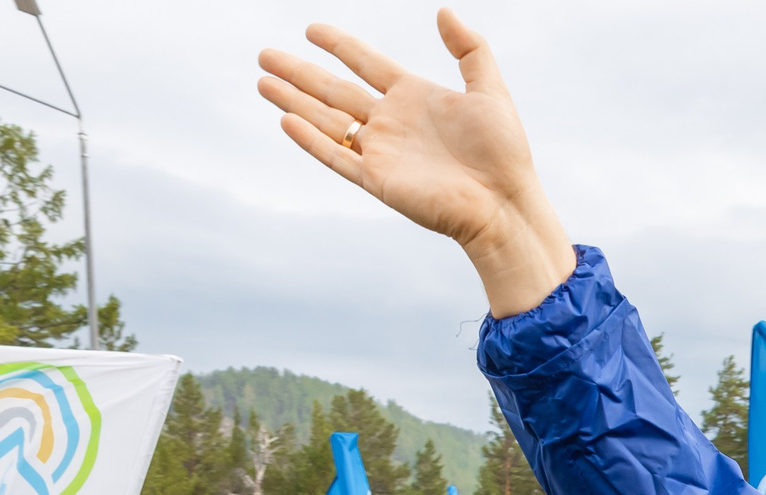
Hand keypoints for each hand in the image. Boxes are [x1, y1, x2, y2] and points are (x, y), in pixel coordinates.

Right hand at [258, 13, 575, 317]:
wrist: (504, 204)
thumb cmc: (504, 152)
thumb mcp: (490, 90)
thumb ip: (470, 50)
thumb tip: (444, 12)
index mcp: (414, 97)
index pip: (366, 63)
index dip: (339, 45)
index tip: (311, 29)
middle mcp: (392, 122)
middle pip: (334, 90)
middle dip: (299, 72)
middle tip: (264, 54)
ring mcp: (382, 151)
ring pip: (327, 120)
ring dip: (294, 100)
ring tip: (262, 82)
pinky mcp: (378, 180)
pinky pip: (336, 156)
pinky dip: (310, 139)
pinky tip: (286, 119)